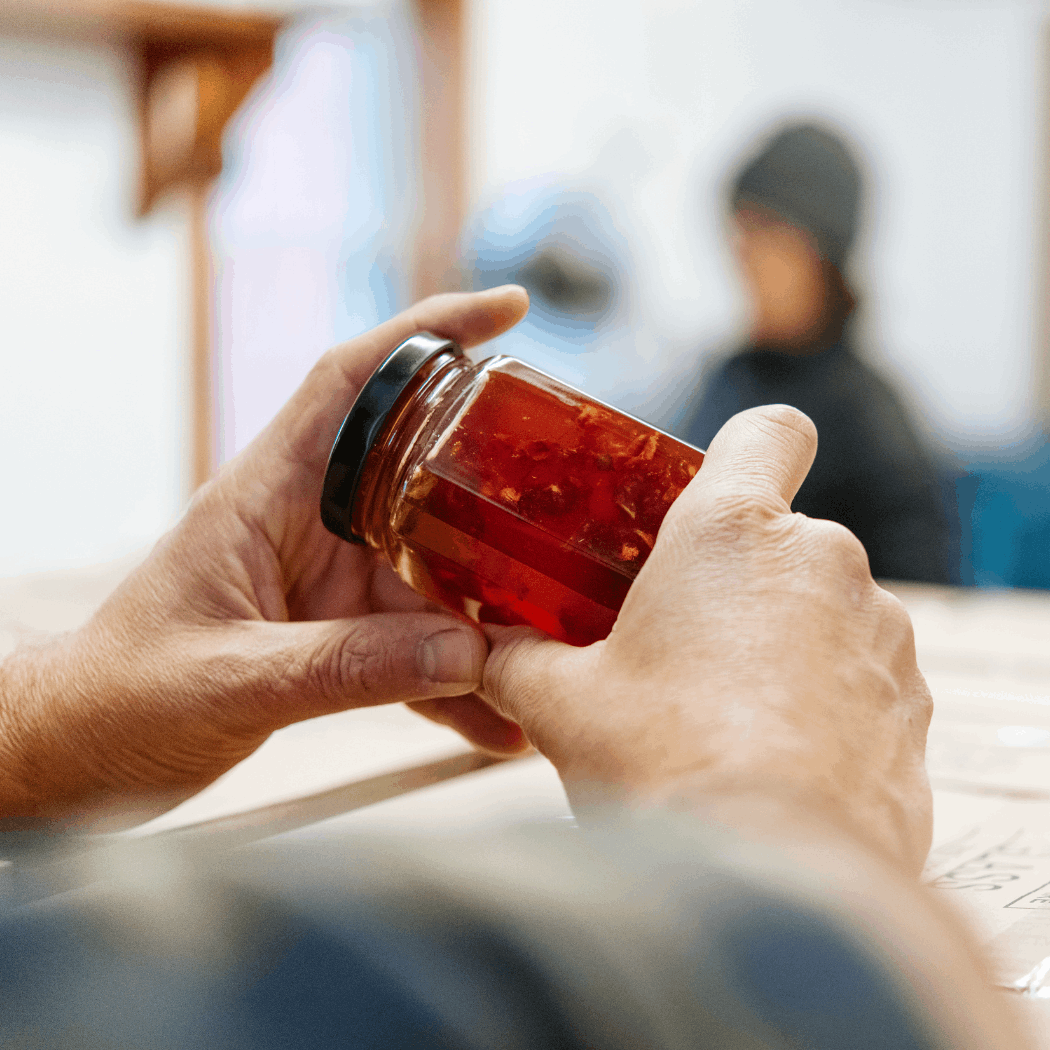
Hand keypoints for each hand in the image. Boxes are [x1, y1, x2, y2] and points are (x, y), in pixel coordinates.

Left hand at [0, 288, 530, 826]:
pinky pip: (418, 649)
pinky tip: (499, 726)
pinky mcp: (343, 635)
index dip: (428, 331)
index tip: (507, 310)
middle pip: (423, 471)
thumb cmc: (123, 695)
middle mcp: (311, 522)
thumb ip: (345, 667)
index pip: (351, 379)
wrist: (85, 751)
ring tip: (560, 646)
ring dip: (495, 613)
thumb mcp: (230, 679)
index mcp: (267, 492)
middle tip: (580, 501)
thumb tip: (470, 654)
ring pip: (437, 573)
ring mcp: (333, 580)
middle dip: (499, 480)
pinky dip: (459, 684)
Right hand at [482, 404, 933, 873]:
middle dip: (735, 579)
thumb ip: (520, 661)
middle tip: (680, 640)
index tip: (714, 493)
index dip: (746, 449)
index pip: (770, 431)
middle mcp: (822, 563)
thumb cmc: (666, 767)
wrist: (775, 880)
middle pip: (780, 537)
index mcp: (732, 532)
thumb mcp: (565, 705)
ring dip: (781, 639)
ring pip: (823, 606)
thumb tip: (485, 654)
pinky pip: (860, 674)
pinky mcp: (910, 704)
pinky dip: (824, 698)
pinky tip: (775, 756)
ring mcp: (880, 632)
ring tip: (725, 712)